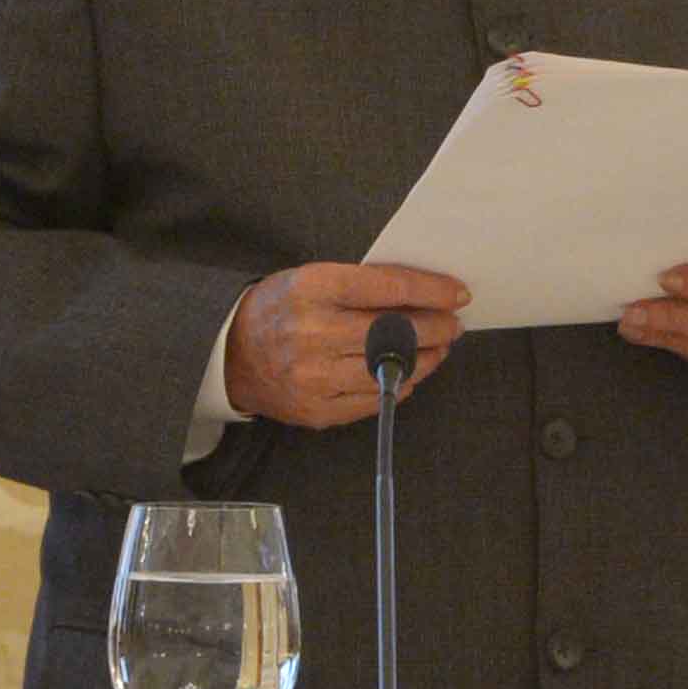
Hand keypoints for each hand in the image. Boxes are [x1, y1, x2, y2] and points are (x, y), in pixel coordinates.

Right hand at [224, 263, 467, 429]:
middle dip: (435, 328)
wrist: (229, 354)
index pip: (388, 288)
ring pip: (391, 370)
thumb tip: (426, 293)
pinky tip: (407, 373)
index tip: (458, 294)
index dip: (431, 292)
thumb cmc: (280, 308)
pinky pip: (375, 400)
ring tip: (438, 348)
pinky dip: (399, 386)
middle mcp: (312, 332)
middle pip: (395, 332)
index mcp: (312, 288)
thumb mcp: (311, 278)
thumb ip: (362, 284)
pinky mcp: (316, 410)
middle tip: (453, 324)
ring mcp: (313, 376)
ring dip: (425, 359)